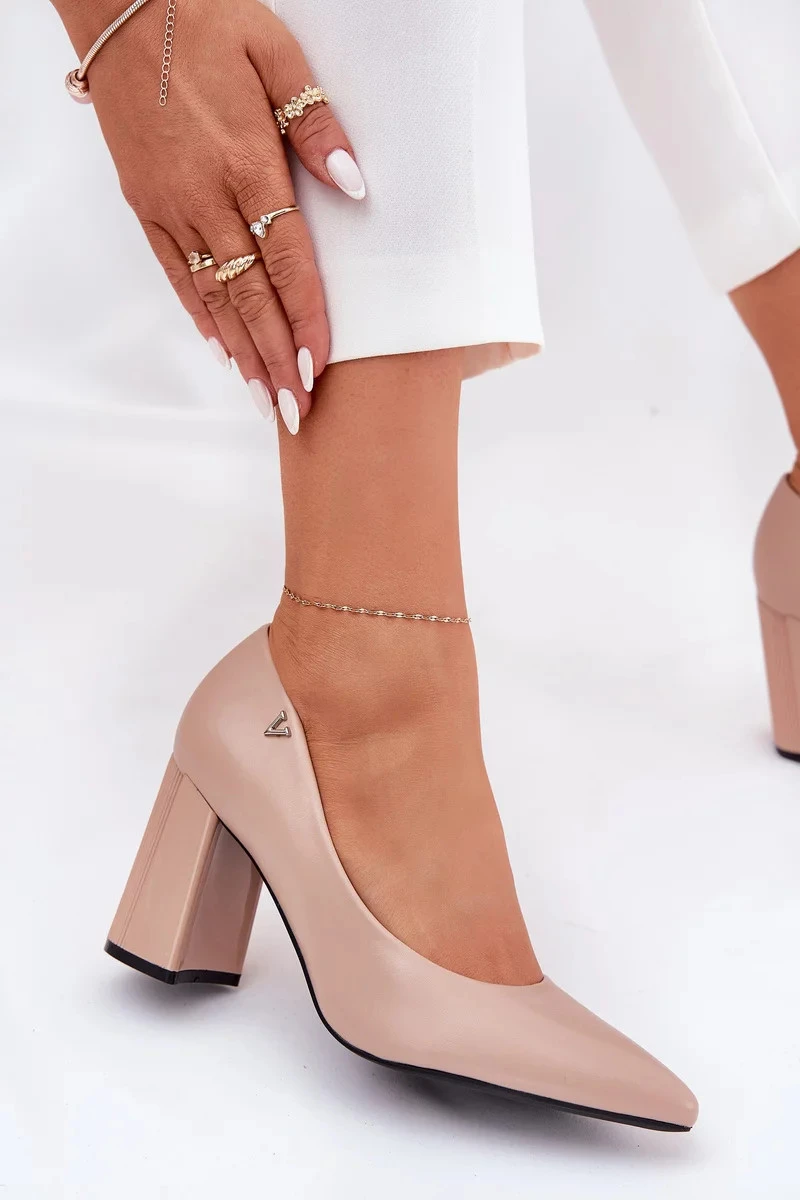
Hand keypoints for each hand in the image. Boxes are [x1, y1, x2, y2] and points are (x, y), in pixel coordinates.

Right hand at [68, 0, 365, 430]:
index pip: (285, 261)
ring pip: (212, 296)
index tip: (318, 369)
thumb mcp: (276, 54)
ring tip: (264, 400)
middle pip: (250, 296)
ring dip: (242, 353)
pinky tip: (222, 351)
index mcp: (246, 163)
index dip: (304, 320)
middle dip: (275, 360)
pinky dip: (201, 317)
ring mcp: (170, 206)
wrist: (121, 4)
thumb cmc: (208, 21)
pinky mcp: (145, 206)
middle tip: (295, 414)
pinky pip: (175, 274)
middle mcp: (205, 197)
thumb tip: (355, 187)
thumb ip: (316, 127)